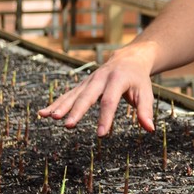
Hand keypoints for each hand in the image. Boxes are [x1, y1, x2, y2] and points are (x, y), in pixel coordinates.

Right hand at [37, 45, 156, 136]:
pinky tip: (43, 113)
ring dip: (61, 106)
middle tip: (68, 125)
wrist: (129, 58)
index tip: (101, 134)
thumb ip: (145, 110)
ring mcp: (89, 80)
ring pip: (73, 94)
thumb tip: (150, 129)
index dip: (106, 117)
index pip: (110, 100)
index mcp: (118, 79)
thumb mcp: (146, 92)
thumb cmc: (138, 79)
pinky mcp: (82, 85)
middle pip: (87, 96)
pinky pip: (67, 94)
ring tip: (50, 117)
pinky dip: (56, 103)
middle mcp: (100, 78)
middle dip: (77, 110)